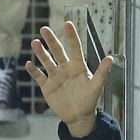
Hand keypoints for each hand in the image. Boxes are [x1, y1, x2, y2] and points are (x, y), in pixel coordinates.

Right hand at [25, 22, 113, 138]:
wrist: (79, 116)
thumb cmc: (89, 100)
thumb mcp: (96, 86)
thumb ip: (102, 72)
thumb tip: (111, 58)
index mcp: (77, 65)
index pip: (74, 47)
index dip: (71, 36)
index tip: (68, 23)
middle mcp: (65, 68)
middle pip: (57, 51)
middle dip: (51, 40)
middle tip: (44, 28)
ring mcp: (55, 76)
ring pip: (46, 61)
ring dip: (41, 52)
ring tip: (35, 43)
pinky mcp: (47, 86)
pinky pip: (39, 76)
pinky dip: (33, 71)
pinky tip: (29, 64)